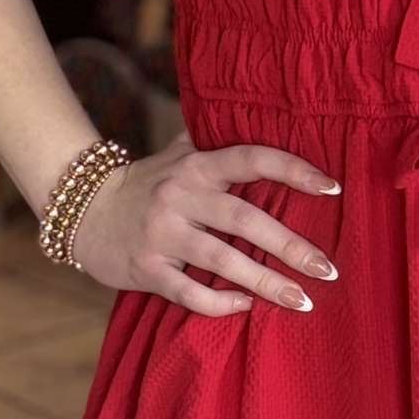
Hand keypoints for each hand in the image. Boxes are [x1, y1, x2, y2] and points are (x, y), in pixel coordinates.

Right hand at [67, 125, 340, 313]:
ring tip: (303, 301)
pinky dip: (220, 303)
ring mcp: (162, 234)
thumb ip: (218, 138)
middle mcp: (181, 196)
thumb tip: (270, 110)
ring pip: (222, 260)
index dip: (293, 170)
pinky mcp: (146, 268)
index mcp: (197, 166)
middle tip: (329, 269)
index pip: (251, 159)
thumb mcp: (180, 153)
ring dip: (266, 283)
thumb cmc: (149, 182)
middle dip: (290, 246)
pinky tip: (248, 308)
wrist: (84, 210)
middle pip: (244, 219)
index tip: (333, 187)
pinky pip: (188, 292)